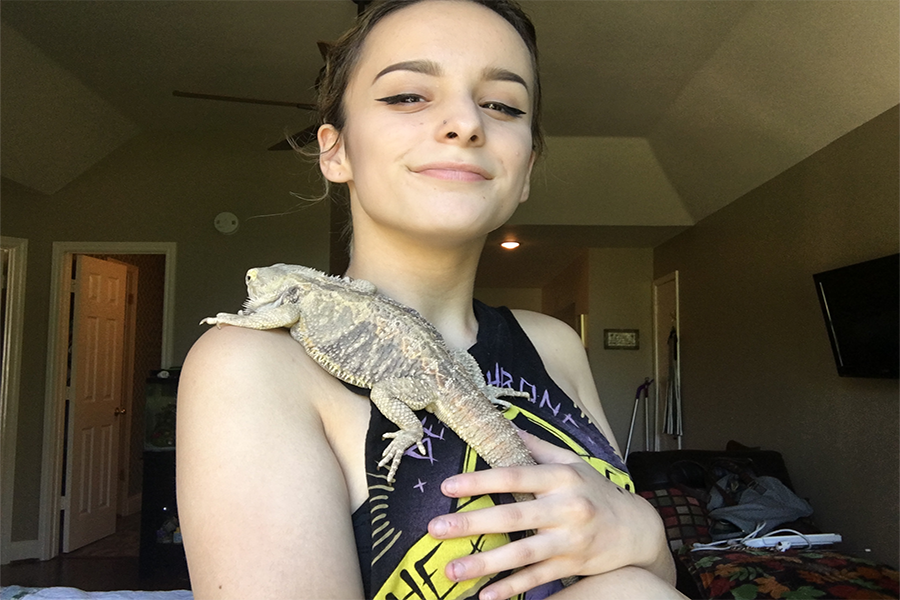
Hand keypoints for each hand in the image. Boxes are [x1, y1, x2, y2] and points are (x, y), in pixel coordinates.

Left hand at [427, 431, 672, 599]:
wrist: (636, 529)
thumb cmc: (595, 490)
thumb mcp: (571, 461)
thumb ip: (536, 447)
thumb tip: (503, 424)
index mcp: (561, 477)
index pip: (514, 476)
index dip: (480, 481)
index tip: (447, 486)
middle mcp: (566, 508)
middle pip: (513, 517)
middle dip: (472, 523)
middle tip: (435, 529)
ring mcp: (569, 540)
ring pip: (522, 554)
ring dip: (484, 563)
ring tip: (451, 570)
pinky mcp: (571, 565)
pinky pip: (537, 579)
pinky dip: (512, 588)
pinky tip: (486, 595)